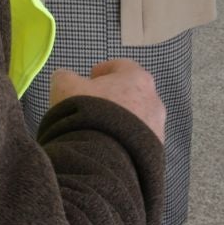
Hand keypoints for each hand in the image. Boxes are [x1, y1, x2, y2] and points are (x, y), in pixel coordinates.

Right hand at [48, 59, 165, 141]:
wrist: (104, 158)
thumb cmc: (87, 113)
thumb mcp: (65, 87)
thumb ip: (66, 77)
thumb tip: (65, 77)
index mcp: (137, 77)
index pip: (121, 66)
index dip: (103, 70)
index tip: (90, 79)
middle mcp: (154, 100)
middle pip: (132, 92)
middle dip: (114, 97)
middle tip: (93, 105)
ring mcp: (157, 127)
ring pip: (137, 118)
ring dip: (121, 120)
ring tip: (100, 130)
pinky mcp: (155, 152)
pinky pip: (138, 141)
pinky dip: (125, 140)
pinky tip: (108, 146)